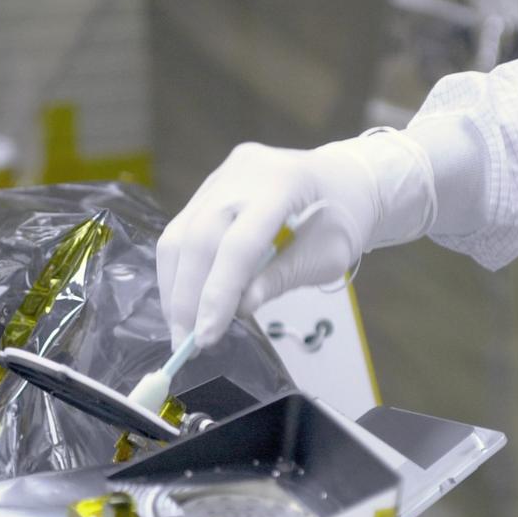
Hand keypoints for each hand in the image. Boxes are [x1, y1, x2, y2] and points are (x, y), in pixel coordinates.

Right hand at [155, 131, 435, 348]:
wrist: (343, 179)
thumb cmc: (343, 219)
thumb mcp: (327, 256)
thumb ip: (282, 278)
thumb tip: (239, 309)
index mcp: (283, 183)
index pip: (239, 244)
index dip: (218, 293)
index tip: (206, 337)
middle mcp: (243, 172)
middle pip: (198, 238)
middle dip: (187, 297)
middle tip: (185, 343)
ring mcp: (221, 176)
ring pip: (179, 235)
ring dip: (174, 287)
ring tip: (180, 328)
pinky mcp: (209, 187)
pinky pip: (181, 231)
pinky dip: (178, 271)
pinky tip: (183, 301)